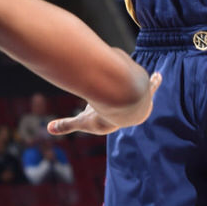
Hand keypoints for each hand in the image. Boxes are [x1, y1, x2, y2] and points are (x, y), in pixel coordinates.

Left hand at [47, 72, 161, 136]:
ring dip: (138, 86)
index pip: (107, 116)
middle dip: (124, 102)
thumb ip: (66, 124)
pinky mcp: (144, 88)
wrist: (124, 102)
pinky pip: (151, 85)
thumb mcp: (82, 120)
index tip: (103, 116)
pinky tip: (158, 76)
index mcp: (114, 119)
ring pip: (136, 90)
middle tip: (123, 101)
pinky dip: (155, 81)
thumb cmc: (105, 114)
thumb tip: (48, 129)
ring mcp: (138, 98)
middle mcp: (127, 110)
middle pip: (123, 102)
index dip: (102, 113)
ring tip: (146, 83)